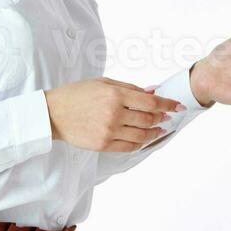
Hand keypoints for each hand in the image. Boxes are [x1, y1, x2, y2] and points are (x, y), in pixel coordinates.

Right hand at [44, 77, 182, 151]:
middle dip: (162, 118)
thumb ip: (129, 88)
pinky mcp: (103, 144)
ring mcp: (109, 131)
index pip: (150, 101)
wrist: (52, 113)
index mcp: (115, 95)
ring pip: (142, 135)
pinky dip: (140, 143)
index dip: (168, 104)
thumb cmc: (76, 95)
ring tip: (159, 129)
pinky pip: (129, 147)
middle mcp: (114, 113)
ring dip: (154, 132)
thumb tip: (152, 91)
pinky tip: (143, 138)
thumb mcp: (103, 83)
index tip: (177, 106)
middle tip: (167, 116)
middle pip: (149, 119)